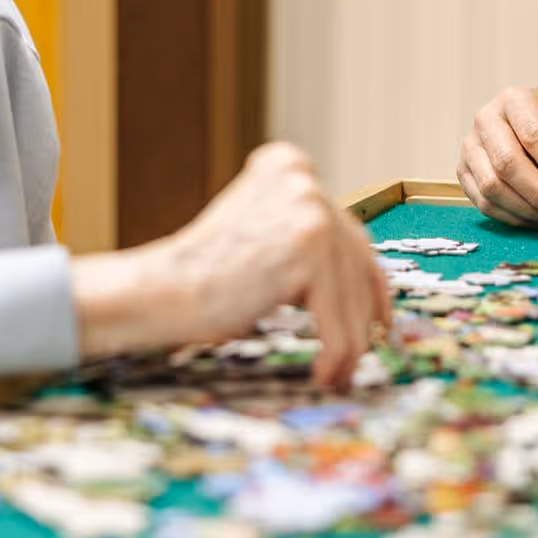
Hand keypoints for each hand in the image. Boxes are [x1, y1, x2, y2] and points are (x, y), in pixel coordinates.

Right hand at [72, 142, 387, 389]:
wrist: (158, 291)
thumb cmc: (203, 276)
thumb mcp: (260, 236)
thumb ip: (303, 238)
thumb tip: (364, 280)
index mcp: (288, 165)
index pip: (346, 232)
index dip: (367, 281)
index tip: (380, 314)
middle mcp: (302, 178)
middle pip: (355, 260)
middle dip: (364, 314)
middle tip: (366, 349)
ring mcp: (307, 208)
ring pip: (351, 294)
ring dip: (350, 342)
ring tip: (339, 372)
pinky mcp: (307, 248)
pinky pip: (338, 317)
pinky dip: (338, 352)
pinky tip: (327, 373)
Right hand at [457, 88, 537, 226]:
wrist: (528, 130)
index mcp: (516, 100)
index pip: (533, 135)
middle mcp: (486, 120)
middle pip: (507, 164)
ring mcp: (470, 147)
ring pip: (492, 187)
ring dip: (527, 210)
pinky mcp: (463, 172)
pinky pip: (484, 203)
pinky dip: (513, 217)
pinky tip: (537, 218)